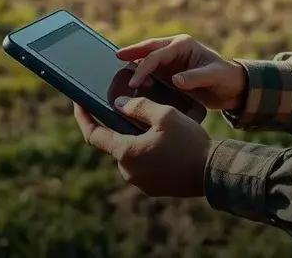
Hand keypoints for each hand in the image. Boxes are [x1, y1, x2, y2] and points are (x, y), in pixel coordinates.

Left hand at [73, 98, 212, 196]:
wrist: (213, 172)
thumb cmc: (189, 142)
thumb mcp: (164, 115)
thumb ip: (139, 106)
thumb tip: (119, 104)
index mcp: (126, 152)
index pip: (93, 134)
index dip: (83, 117)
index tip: (78, 102)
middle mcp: (128, 171)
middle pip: (115, 142)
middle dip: (120, 126)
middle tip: (132, 108)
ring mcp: (140, 182)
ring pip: (131, 153)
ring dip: (137, 139)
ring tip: (156, 124)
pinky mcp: (153, 187)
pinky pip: (144, 165)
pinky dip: (148, 151)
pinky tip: (165, 142)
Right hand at [118, 34, 246, 110]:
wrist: (233, 88)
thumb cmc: (226, 78)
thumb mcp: (214, 77)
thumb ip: (195, 78)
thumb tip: (175, 80)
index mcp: (183, 45)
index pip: (157, 54)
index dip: (143, 67)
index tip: (134, 83)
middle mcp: (174, 50)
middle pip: (148, 49)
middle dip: (132, 53)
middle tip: (116, 57)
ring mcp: (171, 61)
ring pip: (147, 60)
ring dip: (135, 67)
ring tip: (122, 79)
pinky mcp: (170, 72)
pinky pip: (151, 72)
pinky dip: (142, 77)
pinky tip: (132, 85)